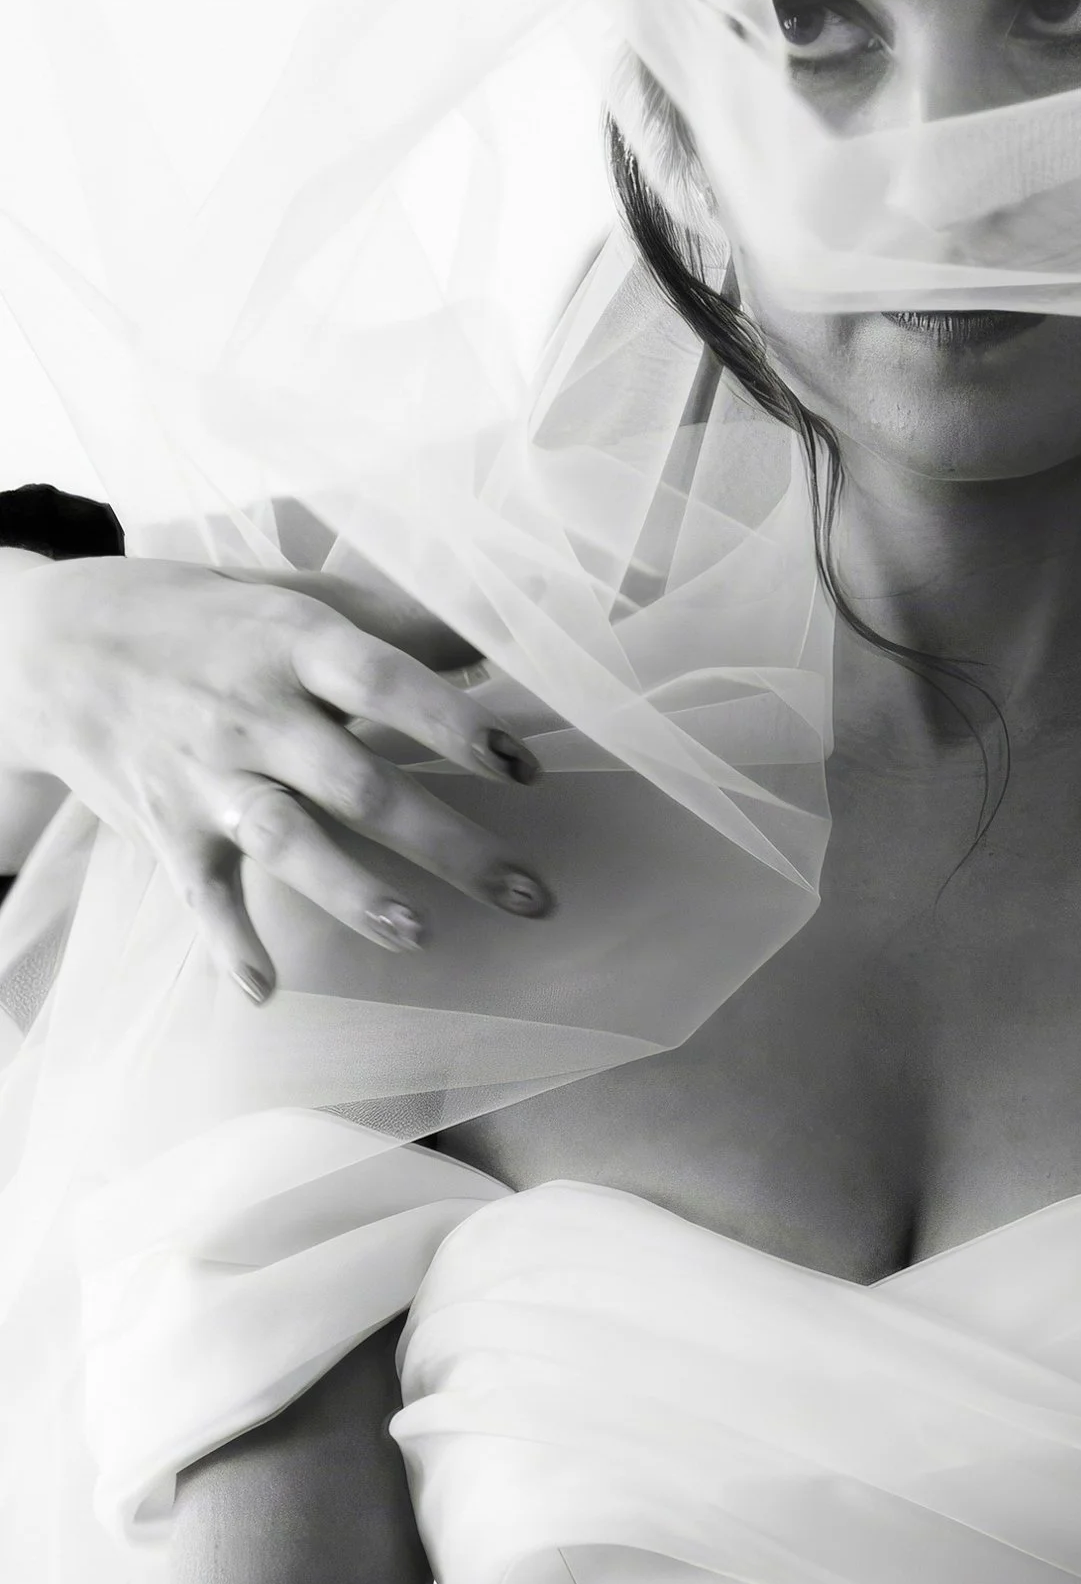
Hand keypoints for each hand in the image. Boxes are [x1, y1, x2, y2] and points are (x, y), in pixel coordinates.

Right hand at [0, 555, 554, 1002]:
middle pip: (361, 785)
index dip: (455, 724)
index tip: (522, 767)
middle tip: (529, 895)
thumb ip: (390, 620)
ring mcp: (206, 775)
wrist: (47, 645)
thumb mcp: (288, 593)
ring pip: (288, 841)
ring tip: (418, 935)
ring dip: (352, 893)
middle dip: (449, 845)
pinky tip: (264, 991)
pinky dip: (227, 943)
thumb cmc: (199, 615)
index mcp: (293, 641)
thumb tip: (494, 636)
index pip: (385, 682)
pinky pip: (200, 894)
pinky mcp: (166, 827)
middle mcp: (253, 712)